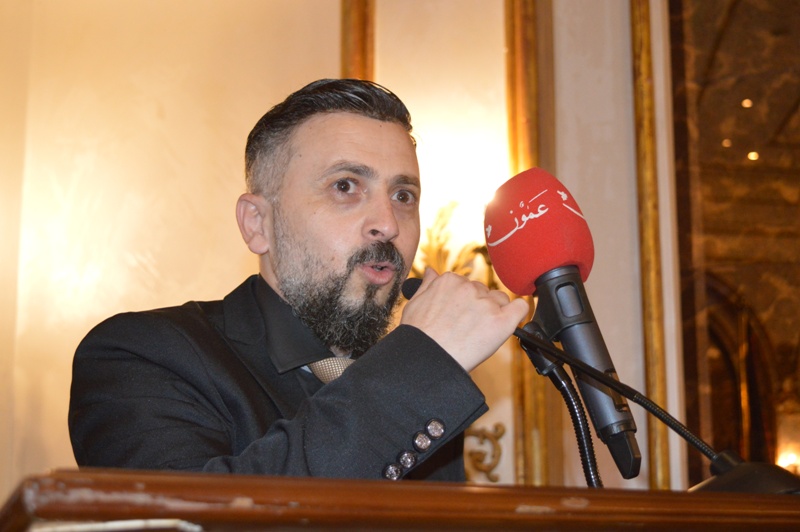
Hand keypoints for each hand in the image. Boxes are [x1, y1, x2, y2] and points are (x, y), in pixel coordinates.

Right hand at [400, 268, 529, 371]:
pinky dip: (518, 312)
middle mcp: (469, 288)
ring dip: (496, 311)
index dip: (465, 301)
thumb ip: (428, 284)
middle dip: (479, 306)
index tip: (460, 316)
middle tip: (469, 328)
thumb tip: (431, 271)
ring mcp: (487, 304)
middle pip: (484, 292)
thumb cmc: (418, 336)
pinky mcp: (501, 321)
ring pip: (501, 300)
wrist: (426, 359)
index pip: (467, 285)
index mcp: (450, 280)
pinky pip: (520, 307)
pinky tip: (509, 321)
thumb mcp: (415, 303)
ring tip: (481, 331)